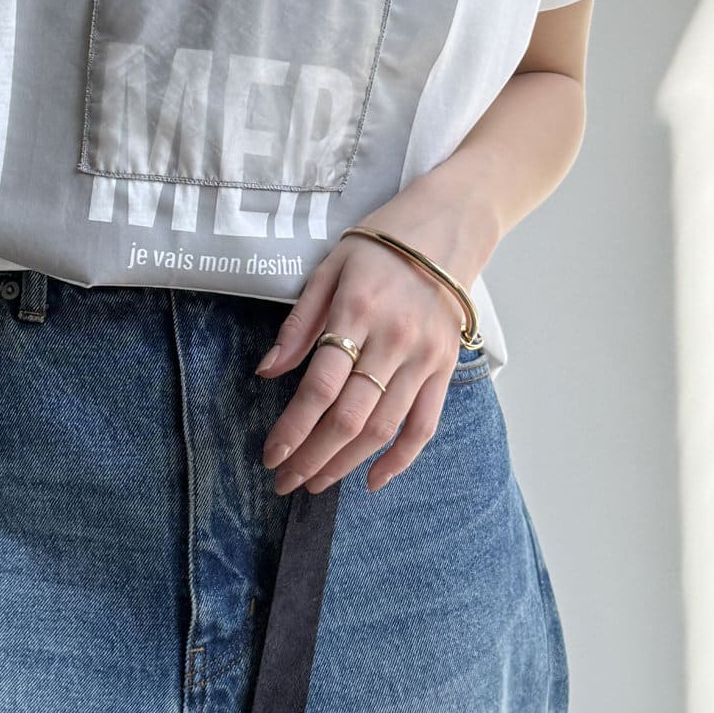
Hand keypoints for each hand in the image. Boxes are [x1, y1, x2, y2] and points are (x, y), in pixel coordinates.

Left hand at [253, 219, 475, 496]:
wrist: (446, 229)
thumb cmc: (378, 246)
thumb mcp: (328, 269)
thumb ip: (299, 324)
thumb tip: (267, 371)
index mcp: (358, 311)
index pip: (321, 385)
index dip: (293, 427)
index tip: (271, 455)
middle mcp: (395, 340)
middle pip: (350, 416)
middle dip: (312, 456)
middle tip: (284, 482)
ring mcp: (424, 357)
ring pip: (383, 428)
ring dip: (346, 464)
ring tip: (315, 483)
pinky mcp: (445, 368)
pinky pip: (425, 425)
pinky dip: (400, 459)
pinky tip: (372, 480)